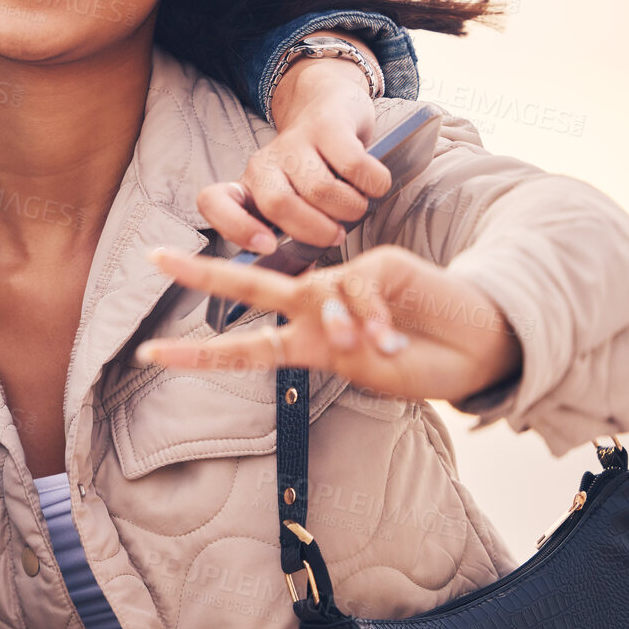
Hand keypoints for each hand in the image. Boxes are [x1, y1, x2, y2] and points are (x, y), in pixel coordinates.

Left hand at [137, 245, 522, 403]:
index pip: (245, 348)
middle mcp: (318, 308)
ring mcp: (346, 283)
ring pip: (315, 291)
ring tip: (379, 349)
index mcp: (310, 341)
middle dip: (200, 273)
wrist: (478, 350)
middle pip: (249, 288)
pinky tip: (394, 338)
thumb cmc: (422, 364)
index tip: (150, 354)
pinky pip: (360, 290)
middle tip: (153, 256)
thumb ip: (343, 349)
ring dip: (345, 328)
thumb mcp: (370, 372)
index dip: (199, 354)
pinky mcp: (378, 264)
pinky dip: (376, 319)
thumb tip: (335, 324)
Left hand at [199, 53, 390, 252]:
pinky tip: (372, 186)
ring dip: (349, 209)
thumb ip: (295, 241)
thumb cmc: (314, 171)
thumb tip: (306, 283)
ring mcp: (294, 142)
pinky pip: (354, 167)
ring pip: (320, 189)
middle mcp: (264, 163)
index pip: (214, 201)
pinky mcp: (328, 126)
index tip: (268, 246)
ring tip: (355, 207)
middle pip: (278, 204)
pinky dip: (372, 185)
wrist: (329, 105)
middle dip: (314, 230)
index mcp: (248, 187)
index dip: (236, 227)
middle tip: (336, 235)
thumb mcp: (296, 205)